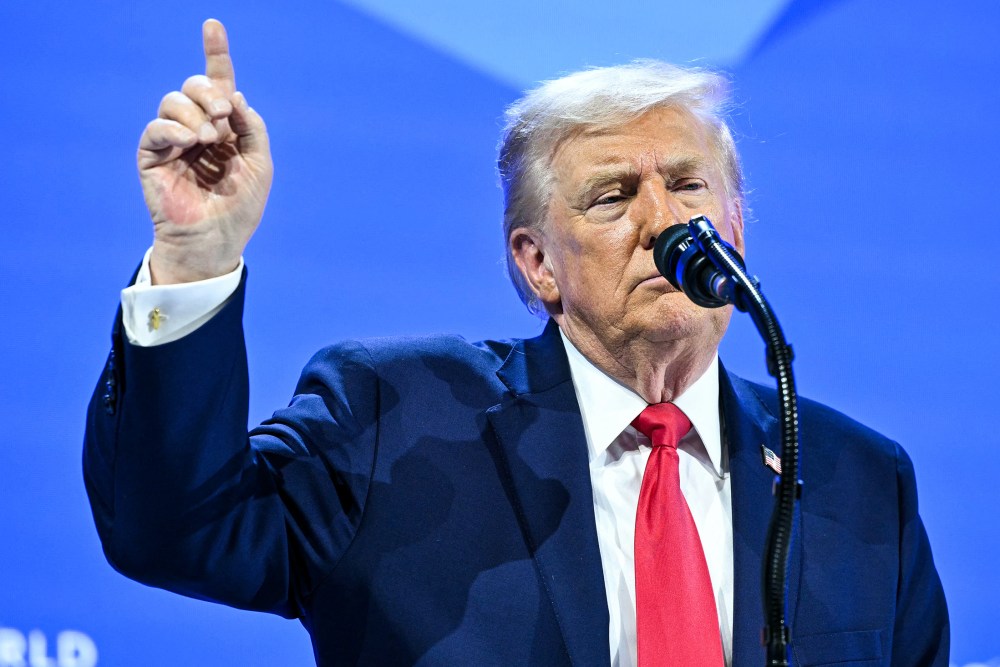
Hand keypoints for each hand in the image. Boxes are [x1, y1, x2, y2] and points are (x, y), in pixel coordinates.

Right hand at [138, 19, 272, 283]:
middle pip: (194, 86)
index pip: (218, 84)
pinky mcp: (152, 156)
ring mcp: (173, 142)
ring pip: (173, 101)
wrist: (216, 241)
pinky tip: (190, 143)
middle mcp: (198, 129)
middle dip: (209, 92)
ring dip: (195, 114)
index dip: (215, 54)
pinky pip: (157, 127)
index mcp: (225, 128)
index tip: (213, 25)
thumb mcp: (260, 164)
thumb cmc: (239, 208)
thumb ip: (251, 127)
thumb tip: (232, 94)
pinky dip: (175, 129)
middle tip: (223, 116)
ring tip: (209, 140)